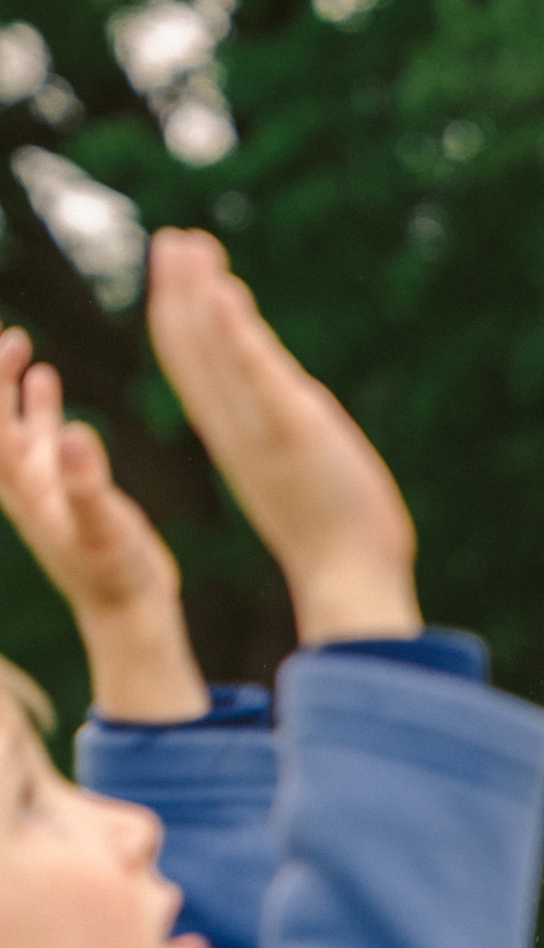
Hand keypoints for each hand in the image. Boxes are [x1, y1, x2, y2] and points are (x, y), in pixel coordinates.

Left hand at [0, 326, 208, 718]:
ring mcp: (46, 489)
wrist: (128, 610)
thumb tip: (71, 431)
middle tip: (13, 337)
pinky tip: (55, 389)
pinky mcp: (68, 494)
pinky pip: (45, 444)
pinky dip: (43, 412)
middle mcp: (27, 485)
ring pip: (17, 428)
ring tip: (26, 349)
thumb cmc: (115, 574)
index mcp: (24, 488)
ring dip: (15, 390)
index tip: (3, 346)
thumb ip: (86, 481)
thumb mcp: (103, 526)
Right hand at [143, 232, 420, 645]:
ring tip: (184, 245)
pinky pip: (255, 374)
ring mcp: (262, 428)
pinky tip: (220, 288)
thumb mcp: (306, 466)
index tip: (182, 271)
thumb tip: (292, 398)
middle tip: (172, 241)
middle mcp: (239, 430)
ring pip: (214, 353)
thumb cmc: (339, 535)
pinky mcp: (293, 431)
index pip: (200, 370)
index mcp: (241, 440)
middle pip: (194, 352)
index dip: (185, 319)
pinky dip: (235, 331)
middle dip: (180, 294)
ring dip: (198, 296)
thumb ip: (288, 427)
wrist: (351, 578)